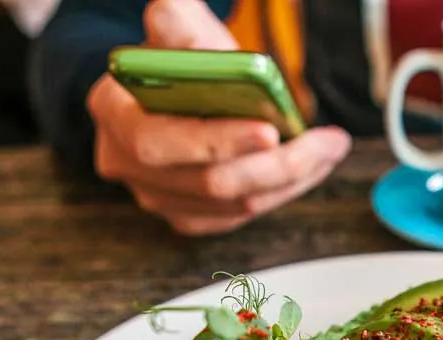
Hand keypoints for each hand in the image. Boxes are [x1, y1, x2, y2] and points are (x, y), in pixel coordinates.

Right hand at [86, 0, 351, 235]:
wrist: (174, 89)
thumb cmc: (179, 57)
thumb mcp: (177, 26)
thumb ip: (174, 21)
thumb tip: (168, 19)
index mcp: (114, 112)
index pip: (158, 142)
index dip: (215, 141)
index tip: (270, 130)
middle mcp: (126, 163)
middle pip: (208, 183)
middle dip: (275, 167)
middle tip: (325, 144)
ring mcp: (156, 197)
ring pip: (234, 205)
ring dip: (291, 180)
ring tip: (329, 148)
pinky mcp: (187, 216)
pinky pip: (240, 216)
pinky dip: (282, 193)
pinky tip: (309, 167)